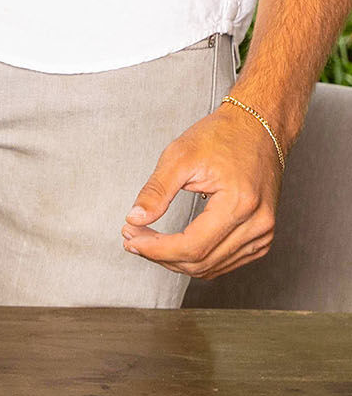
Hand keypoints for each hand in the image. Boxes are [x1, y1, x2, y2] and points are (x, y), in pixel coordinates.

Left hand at [121, 106, 281, 278]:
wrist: (257, 127)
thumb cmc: (222, 135)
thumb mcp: (180, 155)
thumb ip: (156, 190)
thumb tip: (135, 218)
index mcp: (239, 204)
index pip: (192, 246)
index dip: (157, 249)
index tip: (131, 238)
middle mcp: (257, 224)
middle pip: (201, 263)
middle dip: (161, 255)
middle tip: (133, 238)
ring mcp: (263, 233)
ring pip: (212, 268)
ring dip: (176, 261)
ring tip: (148, 241)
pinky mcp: (262, 237)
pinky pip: (225, 262)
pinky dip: (198, 260)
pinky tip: (176, 246)